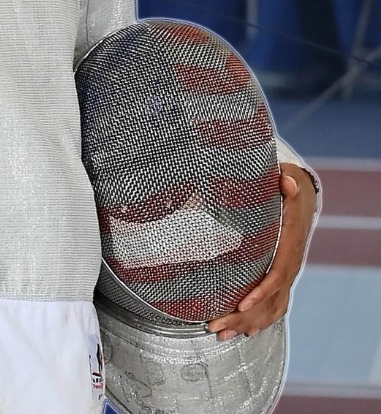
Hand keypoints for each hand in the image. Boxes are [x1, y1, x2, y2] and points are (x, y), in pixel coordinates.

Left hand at [208, 163, 317, 340]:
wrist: (301, 198)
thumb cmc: (286, 190)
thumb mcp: (287, 183)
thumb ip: (286, 183)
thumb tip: (287, 180)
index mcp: (289, 247)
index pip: (277, 275)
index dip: (261, 292)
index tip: (241, 305)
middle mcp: (291, 265)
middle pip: (269, 300)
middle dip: (243, 316)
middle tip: (214, 326)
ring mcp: (287, 275)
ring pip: (271, 308)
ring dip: (247, 324)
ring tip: (220, 334)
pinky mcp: (281, 279)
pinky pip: (275, 306)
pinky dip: (260, 321)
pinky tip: (242, 331)